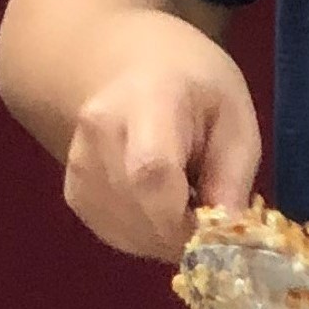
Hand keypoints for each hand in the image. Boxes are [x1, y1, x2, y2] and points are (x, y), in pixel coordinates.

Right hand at [60, 12, 261, 260]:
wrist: (137, 69)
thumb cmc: (198, 89)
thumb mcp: (235, 118)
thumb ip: (233, 175)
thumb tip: (227, 236)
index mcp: (149, 100)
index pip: (151, 170)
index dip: (182, 216)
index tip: (215, 227)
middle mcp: (100, 130)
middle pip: (136, 208)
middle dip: (181, 233)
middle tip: (209, 223)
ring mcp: (78, 162)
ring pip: (123, 230)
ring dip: (164, 239)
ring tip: (187, 208)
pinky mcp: (73, 190)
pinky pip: (112, 233)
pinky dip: (144, 237)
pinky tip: (162, 212)